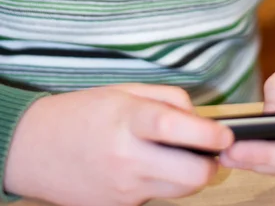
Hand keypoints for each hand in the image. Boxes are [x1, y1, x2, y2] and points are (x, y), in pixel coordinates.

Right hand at [5, 83, 232, 205]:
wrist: (36, 147)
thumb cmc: (82, 112)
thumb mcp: (124, 91)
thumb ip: (166, 99)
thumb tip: (198, 118)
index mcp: (127, 120)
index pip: (174, 127)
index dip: (207, 134)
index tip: (226, 135)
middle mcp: (127, 157)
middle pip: (190, 175)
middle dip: (210, 166)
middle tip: (211, 152)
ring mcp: (124, 188)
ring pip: (180, 191)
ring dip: (191, 176)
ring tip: (181, 156)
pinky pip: (157, 196)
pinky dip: (164, 182)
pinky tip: (149, 165)